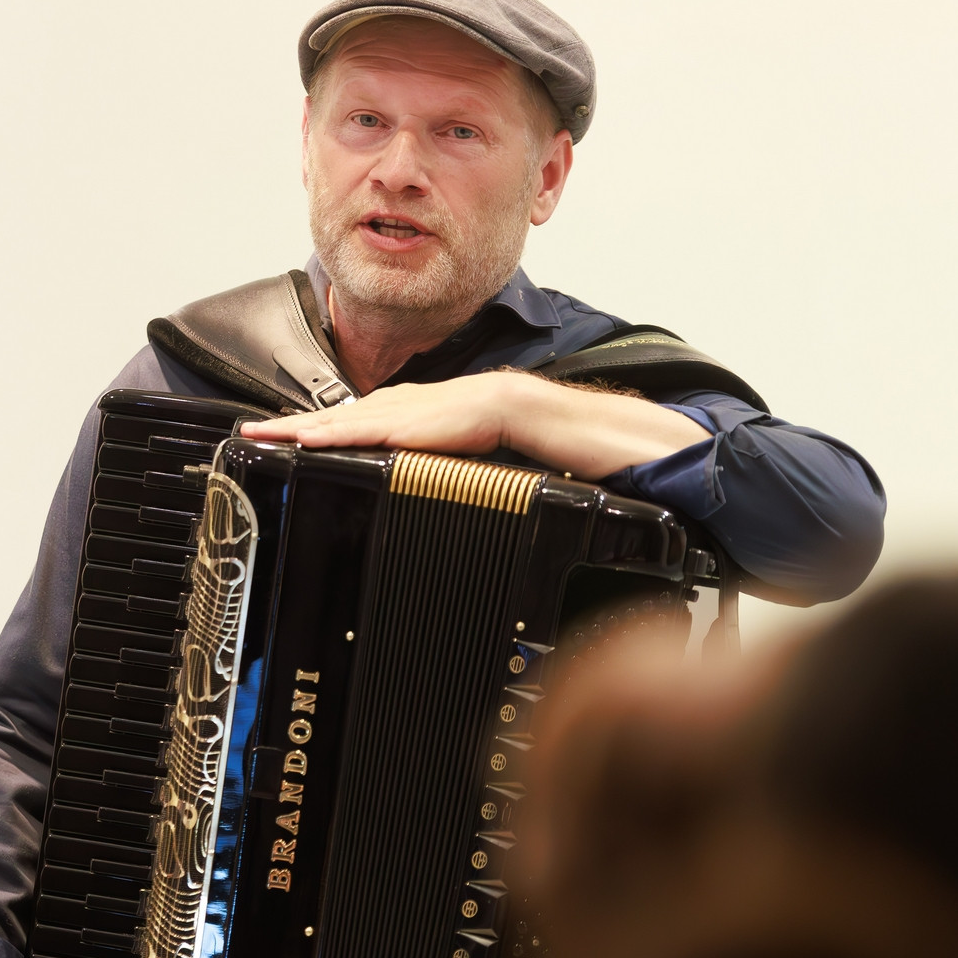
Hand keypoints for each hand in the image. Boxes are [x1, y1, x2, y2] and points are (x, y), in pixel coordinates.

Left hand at [238, 369, 706, 480]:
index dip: (340, 438)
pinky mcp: (535, 410)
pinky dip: (403, 426)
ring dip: (343, 422)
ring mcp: (515, 402)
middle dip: (319, 427)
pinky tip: (356, 438)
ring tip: (285, 440)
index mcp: (491, 435)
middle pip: (390, 412)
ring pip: (411, 406)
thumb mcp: (540, 517)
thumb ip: (495, 516)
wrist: (702, 479)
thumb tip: (446, 556)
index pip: (401, 429)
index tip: (283, 455)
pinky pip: (454, 416)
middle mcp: (496, 409)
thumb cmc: (632, 501)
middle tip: (255, 441)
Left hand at [240, 371, 513, 454]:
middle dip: (282, 427)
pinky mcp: (398, 428)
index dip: (300, 427)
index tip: (274, 434)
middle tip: (248, 433)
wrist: (496, 406)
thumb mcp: (425, 434)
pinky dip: (327, 436)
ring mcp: (385, 415)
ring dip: (292, 430)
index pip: (332, 419)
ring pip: (327, 424)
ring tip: (262, 436)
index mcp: (384, 408)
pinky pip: (354, 433)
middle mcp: (377, 407)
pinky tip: (306, 439)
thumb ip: (400, 444)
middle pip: (319, 419)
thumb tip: (385, 459)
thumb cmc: (468, 422)